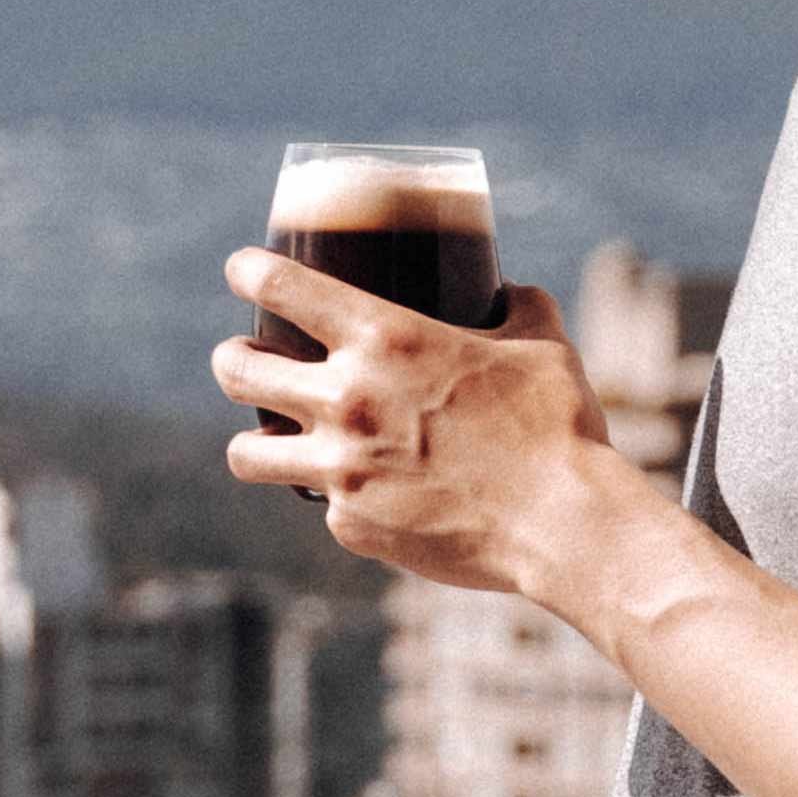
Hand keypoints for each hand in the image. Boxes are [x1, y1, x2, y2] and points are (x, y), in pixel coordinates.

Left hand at [212, 267, 614, 592]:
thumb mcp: (541, 342)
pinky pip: (321, 506)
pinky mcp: (352, 526)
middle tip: (244, 358)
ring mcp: (341, 470)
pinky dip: (336, 498)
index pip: (280, 287)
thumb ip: (517, 305)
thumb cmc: (559, 426)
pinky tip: (361, 494)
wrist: (565, 524)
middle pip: (237, 370)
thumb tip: (509, 290)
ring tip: (265, 440)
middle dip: (232, 358)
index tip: (242, 270)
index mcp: (385, 336)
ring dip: (250, 440)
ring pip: (246, 453)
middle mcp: (346, 399)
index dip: (249, 272)